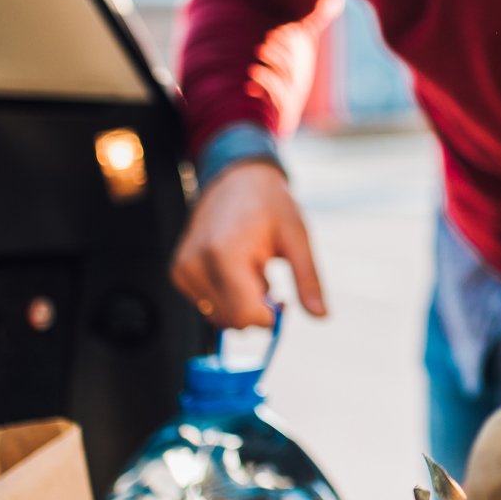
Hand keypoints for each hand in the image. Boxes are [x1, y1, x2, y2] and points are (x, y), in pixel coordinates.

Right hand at [170, 160, 327, 327]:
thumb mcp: (297, 238)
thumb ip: (308, 279)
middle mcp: (196, 264)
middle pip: (232, 320)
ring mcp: (183, 269)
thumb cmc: (270, 204)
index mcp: (224, 254)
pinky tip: (237, 270)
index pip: (245, 314)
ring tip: (252, 269)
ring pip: (219, 316)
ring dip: (241, 303)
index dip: (269, 317)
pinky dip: (226, 297)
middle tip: (270, 282)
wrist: (237, 179)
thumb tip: (321, 316)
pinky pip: (207, 305)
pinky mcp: (178, 272)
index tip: (283, 301)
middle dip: (257, 311)